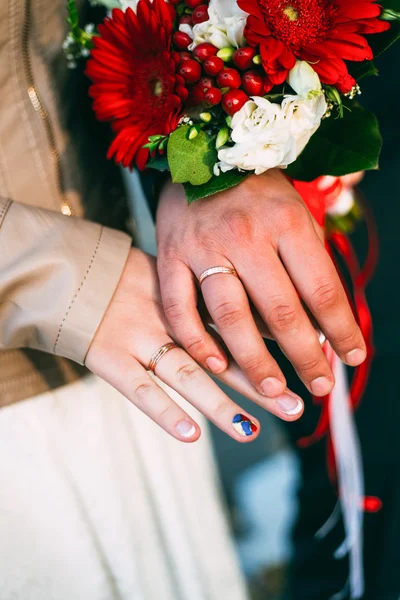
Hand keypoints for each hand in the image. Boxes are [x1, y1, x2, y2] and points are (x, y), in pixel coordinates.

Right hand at [86, 248, 303, 443]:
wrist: (77, 272)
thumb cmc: (128, 278)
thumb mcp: (173, 276)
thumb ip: (206, 295)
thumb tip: (254, 306)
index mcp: (188, 297)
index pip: (238, 321)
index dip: (270, 342)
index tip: (304, 360)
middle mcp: (170, 319)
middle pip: (222, 353)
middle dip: (258, 381)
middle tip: (294, 403)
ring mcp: (140, 339)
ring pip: (186, 375)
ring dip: (219, 404)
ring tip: (252, 430)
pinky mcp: (109, 358)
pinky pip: (139, 389)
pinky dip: (165, 412)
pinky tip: (192, 433)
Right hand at [156, 170, 365, 398]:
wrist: (200, 158)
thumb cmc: (257, 194)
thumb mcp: (295, 214)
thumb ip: (307, 266)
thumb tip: (322, 325)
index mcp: (286, 223)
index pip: (322, 288)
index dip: (341, 329)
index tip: (353, 356)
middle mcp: (246, 236)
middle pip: (280, 310)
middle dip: (304, 356)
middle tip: (319, 387)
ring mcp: (204, 247)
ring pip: (231, 316)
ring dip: (254, 360)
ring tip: (275, 390)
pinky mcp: (170, 256)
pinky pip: (180, 307)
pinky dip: (198, 341)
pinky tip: (217, 367)